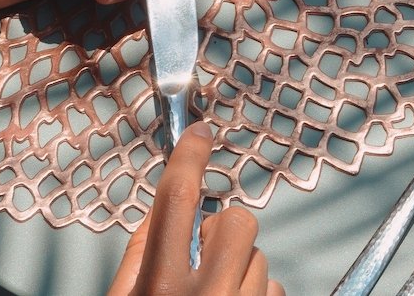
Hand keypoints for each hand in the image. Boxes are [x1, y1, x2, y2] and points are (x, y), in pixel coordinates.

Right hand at [108, 122, 284, 295]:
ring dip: (236, 268)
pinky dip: (253, 290)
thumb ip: (141, 251)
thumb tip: (164, 205)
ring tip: (210, 295)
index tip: (197, 134)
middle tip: (197, 261)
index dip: (188, 158)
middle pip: (236, 220)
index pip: (177, 201)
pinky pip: (273, 283)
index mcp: (161, 287)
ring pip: (257, 254)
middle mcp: (208, 295)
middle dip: (219, 231)